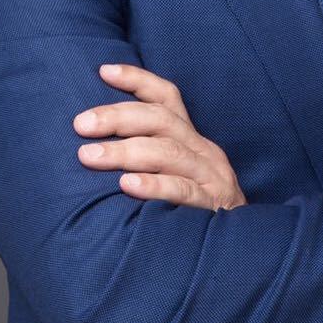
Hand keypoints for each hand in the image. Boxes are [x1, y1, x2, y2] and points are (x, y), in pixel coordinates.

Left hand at [73, 62, 246, 212]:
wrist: (241, 252)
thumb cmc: (193, 212)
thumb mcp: (176, 175)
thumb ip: (147, 157)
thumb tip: (91, 144)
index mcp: (192, 139)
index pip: (168, 98)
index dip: (138, 81)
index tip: (104, 70)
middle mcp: (203, 151)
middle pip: (161, 120)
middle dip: (118, 117)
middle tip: (81, 124)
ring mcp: (211, 178)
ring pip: (169, 152)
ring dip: (125, 151)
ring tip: (89, 156)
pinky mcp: (213, 208)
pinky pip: (183, 191)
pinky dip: (154, 185)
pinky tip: (127, 186)